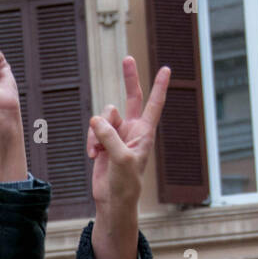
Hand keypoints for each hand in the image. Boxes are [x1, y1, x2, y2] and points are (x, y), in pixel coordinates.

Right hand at [88, 57, 169, 208]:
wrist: (113, 200)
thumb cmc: (125, 183)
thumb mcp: (120, 159)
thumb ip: (109, 136)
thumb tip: (96, 120)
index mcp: (144, 133)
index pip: (154, 104)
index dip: (159, 87)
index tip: (166, 69)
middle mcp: (132, 129)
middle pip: (131, 97)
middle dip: (129, 78)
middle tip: (128, 58)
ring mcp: (117, 134)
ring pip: (103, 117)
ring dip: (97, 132)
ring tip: (97, 151)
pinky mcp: (103, 142)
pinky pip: (93, 130)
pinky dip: (91, 141)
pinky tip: (92, 156)